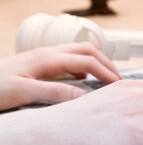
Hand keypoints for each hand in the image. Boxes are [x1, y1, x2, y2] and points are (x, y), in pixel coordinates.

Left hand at [0, 42, 120, 110]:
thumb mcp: (22, 92)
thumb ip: (53, 92)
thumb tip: (82, 94)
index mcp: (47, 59)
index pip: (86, 61)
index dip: (105, 72)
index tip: (117, 84)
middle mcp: (48, 54)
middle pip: (87, 50)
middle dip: (106, 63)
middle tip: (118, 79)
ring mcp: (45, 58)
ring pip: (79, 53)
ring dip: (97, 63)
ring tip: (107, 77)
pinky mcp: (41, 64)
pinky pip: (70, 61)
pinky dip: (84, 68)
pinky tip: (84, 80)